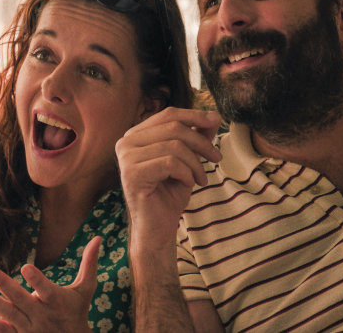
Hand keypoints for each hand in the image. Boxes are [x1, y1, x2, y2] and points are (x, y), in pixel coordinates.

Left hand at [0, 236, 101, 332]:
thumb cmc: (77, 311)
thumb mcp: (85, 289)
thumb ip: (89, 263)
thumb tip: (98, 237)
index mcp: (56, 300)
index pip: (46, 289)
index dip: (36, 279)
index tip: (26, 267)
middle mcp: (42, 315)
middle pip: (21, 300)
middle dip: (5, 286)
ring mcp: (30, 328)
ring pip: (9, 316)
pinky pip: (4, 332)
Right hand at [116, 108, 221, 250]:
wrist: (158, 227)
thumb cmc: (170, 193)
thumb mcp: (188, 160)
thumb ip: (196, 137)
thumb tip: (213, 117)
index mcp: (136, 135)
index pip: (168, 114)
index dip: (194, 115)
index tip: (216, 122)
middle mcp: (126, 142)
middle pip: (173, 127)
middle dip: (201, 142)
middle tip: (216, 158)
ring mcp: (126, 158)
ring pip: (174, 146)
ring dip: (196, 163)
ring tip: (201, 177)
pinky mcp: (132, 174)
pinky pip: (170, 163)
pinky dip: (187, 173)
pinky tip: (189, 183)